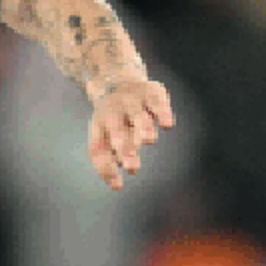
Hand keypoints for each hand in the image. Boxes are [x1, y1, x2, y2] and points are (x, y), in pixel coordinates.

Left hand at [85, 76, 174, 190]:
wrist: (114, 79)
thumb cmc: (112, 120)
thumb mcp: (104, 138)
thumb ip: (108, 162)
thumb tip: (116, 186)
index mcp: (99, 126)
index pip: (99, 147)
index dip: (106, 167)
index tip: (118, 186)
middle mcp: (113, 112)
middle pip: (117, 130)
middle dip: (124, 148)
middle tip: (131, 167)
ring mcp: (132, 100)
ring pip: (137, 115)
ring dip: (142, 128)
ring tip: (147, 141)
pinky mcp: (150, 91)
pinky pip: (156, 100)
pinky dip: (161, 111)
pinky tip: (167, 124)